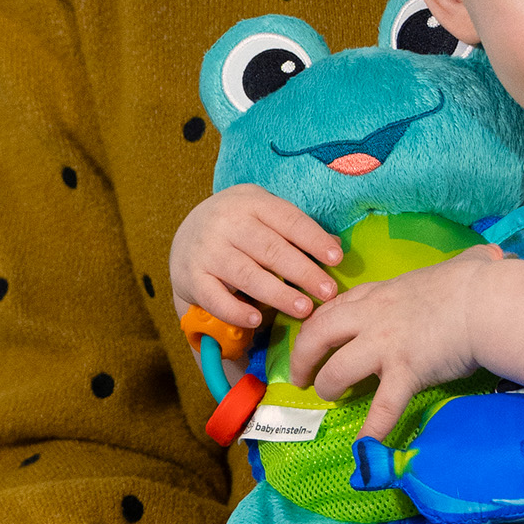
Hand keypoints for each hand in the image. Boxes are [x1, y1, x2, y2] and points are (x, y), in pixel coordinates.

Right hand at [169, 186, 342, 332]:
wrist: (186, 235)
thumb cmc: (239, 228)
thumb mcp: (264, 216)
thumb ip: (295, 231)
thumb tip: (336, 247)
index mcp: (251, 202)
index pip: (288, 220)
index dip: (314, 239)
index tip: (337, 259)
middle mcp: (226, 222)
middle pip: (271, 249)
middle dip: (303, 272)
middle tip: (328, 292)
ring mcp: (207, 250)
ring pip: (247, 274)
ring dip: (278, 294)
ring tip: (304, 309)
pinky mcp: (191, 277)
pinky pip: (216, 298)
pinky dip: (236, 312)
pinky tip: (256, 321)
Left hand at [281, 252, 489, 440]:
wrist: (488, 302)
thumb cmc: (479, 280)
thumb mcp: (461, 264)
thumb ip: (466, 262)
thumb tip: (490, 256)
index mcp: (381, 293)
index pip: (334, 308)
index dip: (317, 326)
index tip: (313, 340)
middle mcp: (373, 318)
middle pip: (318, 334)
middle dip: (302, 357)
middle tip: (301, 376)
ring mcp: (385, 346)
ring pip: (337, 371)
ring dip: (329, 386)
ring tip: (330, 398)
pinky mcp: (405, 372)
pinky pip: (382, 408)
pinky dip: (371, 429)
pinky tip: (363, 446)